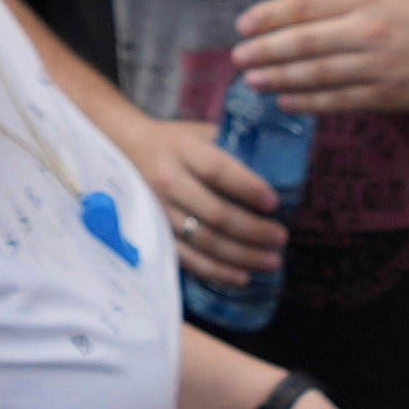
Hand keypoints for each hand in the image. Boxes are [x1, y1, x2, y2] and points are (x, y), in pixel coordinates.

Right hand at [126, 102, 285, 286]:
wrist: (128, 149)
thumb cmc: (177, 141)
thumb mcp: (201, 132)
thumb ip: (232, 148)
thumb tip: (279, 169)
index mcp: (183, 149)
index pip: (218, 171)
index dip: (247, 188)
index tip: (274, 203)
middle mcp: (169, 181)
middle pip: (215, 212)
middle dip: (252, 230)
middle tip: (280, 238)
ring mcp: (160, 211)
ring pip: (205, 240)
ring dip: (241, 255)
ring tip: (271, 260)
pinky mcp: (157, 233)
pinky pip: (188, 259)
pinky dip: (216, 271)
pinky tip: (242, 276)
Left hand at [230, 0, 408, 121]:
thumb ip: (341, 2)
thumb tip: (289, 17)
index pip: (306, 4)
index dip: (270, 15)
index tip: (244, 25)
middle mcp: (370, 29)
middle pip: (305, 41)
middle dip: (266, 50)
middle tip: (238, 57)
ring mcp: (379, 65)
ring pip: (317, 74)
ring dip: (280, 79)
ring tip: (253, 81)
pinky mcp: (387, 96)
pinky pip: (339, 101)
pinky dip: (309, 102)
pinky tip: (287, 101)